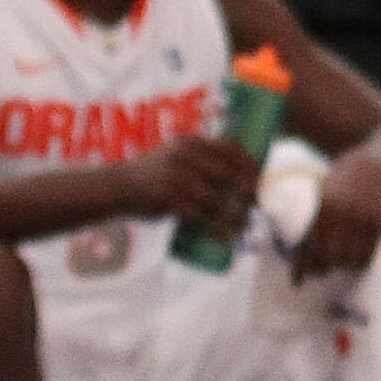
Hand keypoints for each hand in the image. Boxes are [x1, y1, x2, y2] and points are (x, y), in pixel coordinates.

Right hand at [132, 129, 264, 243]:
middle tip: (260, 203)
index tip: (261, 177)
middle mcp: (184, 158)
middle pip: (226, 174)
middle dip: (247, 189)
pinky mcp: (169, 202)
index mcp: (190, 143)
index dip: (248, 163)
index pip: (228, 149)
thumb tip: (235, 164)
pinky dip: (217, 229)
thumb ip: (199, 155)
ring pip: (215, 199)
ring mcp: (176, 179)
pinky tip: (229, 236)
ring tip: (248, 224)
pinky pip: (200, 218)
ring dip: (235, 214)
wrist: (119, 186)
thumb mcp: (175, 153)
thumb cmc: (154, 171)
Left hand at [289, 148, 380, 284]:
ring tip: (338, 262)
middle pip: (330, 257)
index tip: (297, 282)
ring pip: (349, 259)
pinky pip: (367, 255)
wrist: (373, 169)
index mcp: (325, 206)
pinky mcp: (380, 224)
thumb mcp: (321, 197)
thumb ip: (312, 223)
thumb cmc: (339, 185)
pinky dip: (358, 262)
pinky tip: (354, 259)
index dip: (302, 267)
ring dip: (341, 265)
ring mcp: (364, 219)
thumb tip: (299, 256)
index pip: (310, 245)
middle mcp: (344, 214)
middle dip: (323, 268)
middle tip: (320, 270)